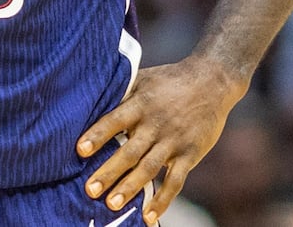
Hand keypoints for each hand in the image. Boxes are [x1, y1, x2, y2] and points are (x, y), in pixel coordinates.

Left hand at [76, 57, 248, 224]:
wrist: (212, 80)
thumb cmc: (169, 80)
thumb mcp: (143, 79)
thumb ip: (121, 93)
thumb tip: (88, 101)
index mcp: (141, 103)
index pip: (115, 120)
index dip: (98, 134)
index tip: (80, 150)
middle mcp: (156, 124)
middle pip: (130, 151)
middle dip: (109, 171)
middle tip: (90, 190)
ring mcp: (174, 140)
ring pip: (149, 168)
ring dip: (130, 187)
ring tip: (112, 204)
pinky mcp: (190, 154)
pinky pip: (175, 181)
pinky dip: (163, 200)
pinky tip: (149, 217)